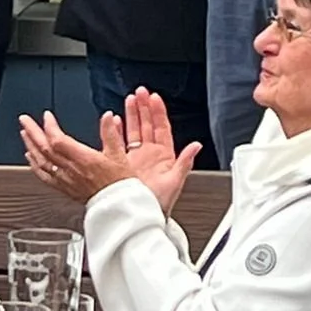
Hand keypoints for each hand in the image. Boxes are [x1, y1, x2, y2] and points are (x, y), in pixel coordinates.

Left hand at [20, 109, 132, 201]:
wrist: (118, 207)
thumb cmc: (119, 184)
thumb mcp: (119, 154)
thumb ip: (110, 133)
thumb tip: (106, 116)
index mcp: (84, 159)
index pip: (58, 141)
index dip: (49, 127)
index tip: (47, 116)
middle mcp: (71, 170)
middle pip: (45, 149)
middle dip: (33, 132)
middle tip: (25, 120)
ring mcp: (66, 180)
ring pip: (42, 162)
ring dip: (31, 146)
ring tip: (25, 134)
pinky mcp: (64, 188)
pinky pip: (44, 176)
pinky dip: (34, 165)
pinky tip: (31, 158)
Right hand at [121, 88, 200, 215]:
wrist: (142, 217)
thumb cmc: (160, 205)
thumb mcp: (175, 182)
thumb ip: (185, 162)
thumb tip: (197, 146)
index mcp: (164, 156)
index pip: (162, 127)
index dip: (158, 112)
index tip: (154, 97)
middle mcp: (150, 155)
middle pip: (147, 125)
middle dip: (143, 107)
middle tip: (140, 92)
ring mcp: (136, 159)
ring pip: (134, 131)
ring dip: (132, 115)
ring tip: (129, 99)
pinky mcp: (123, 165)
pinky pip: (120, 143)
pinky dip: (116, 131)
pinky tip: (114, 121)